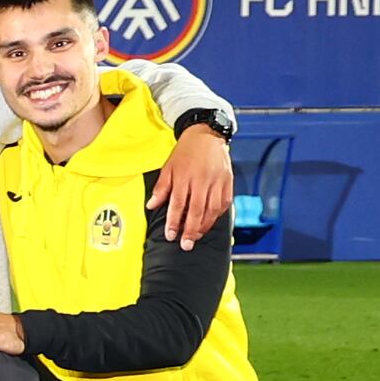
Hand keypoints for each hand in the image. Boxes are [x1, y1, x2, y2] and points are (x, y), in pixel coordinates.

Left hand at [153, 119, 235, 245]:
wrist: (206, 135)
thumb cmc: (185, 152)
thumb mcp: (168, 167)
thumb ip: (161, 188)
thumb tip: (151, 206)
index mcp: (184, 177)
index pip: (178, 204)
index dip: (174, 222)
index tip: (171, 235)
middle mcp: (202, 180)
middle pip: (196, 210)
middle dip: (190, 230)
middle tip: (186, 245)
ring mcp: (217, 181)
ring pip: (212, 209)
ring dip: (204, 226)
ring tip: (197, 236)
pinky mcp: (228, 181)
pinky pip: (224, 202)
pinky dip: (218, 215)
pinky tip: (210, 222)